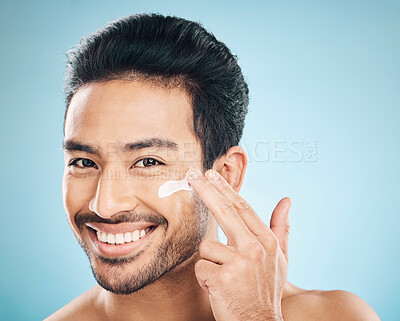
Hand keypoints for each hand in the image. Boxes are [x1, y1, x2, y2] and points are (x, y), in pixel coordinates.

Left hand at [187, 168, 291, 320]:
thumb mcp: (281, 258)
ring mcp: (239, 263)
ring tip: (223, 276)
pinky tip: (218, 287)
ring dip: (210, 262)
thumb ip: (282, 228)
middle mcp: (255, 249)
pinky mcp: (223, 279)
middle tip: (191, 175)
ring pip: (207, 246)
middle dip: (206, 190)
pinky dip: (204, 278)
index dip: (224, 189)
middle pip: (225, 212)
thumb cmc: (266, 289)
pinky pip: (200, 267)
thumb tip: (286, 200)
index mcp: (267, 241)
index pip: (243, 208)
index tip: (211, 174)